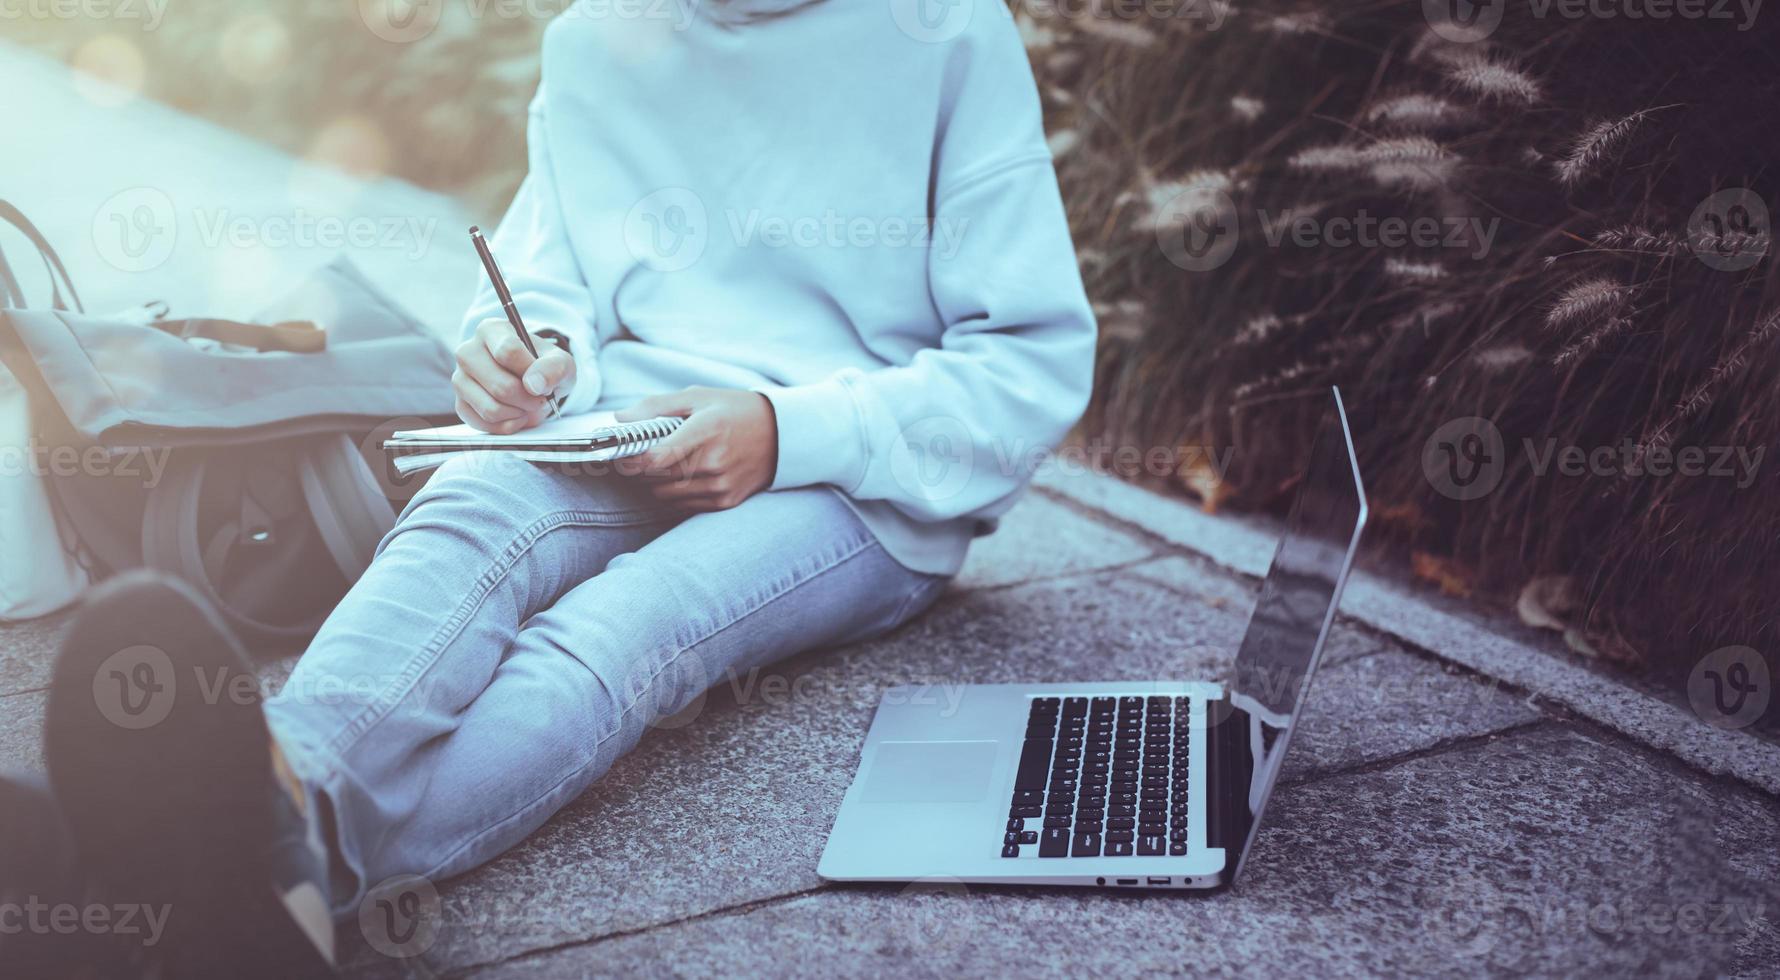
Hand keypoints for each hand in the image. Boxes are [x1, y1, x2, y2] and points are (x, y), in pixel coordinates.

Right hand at [452, 319, 575, 432]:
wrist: (532, 382)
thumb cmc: (543, 366)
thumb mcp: (560, 362)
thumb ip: (554, 368)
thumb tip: (534, 384)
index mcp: (491, 330)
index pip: (508, 351)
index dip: (531, 372)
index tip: (542, 381)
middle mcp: (468, 351)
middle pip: (501, 386)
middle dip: (528, 400)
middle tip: (539, 399)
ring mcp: (459, 378)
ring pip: (491, 409)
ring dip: (518, 414)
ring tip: (527, 406)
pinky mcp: (460, 403)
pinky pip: (484, 424)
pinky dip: (507, 426)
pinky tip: (516, 416)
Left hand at [617, 387, 778, 511]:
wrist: (782, 435)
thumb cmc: (735, 411)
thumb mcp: (698, 397)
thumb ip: (656, 407)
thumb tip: (620, 419)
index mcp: (706, 431)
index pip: (654, 458)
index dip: (631, 456)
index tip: (623, 450)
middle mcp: (713, 462)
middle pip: (653, 476)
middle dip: (642, 465)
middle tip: (646, 450)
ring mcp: (719, 485)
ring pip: (663, 493)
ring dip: (657, 480)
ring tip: (670, 461)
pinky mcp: (724, 501)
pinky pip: (681, 504)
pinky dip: (674, 491)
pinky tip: (686, 473)